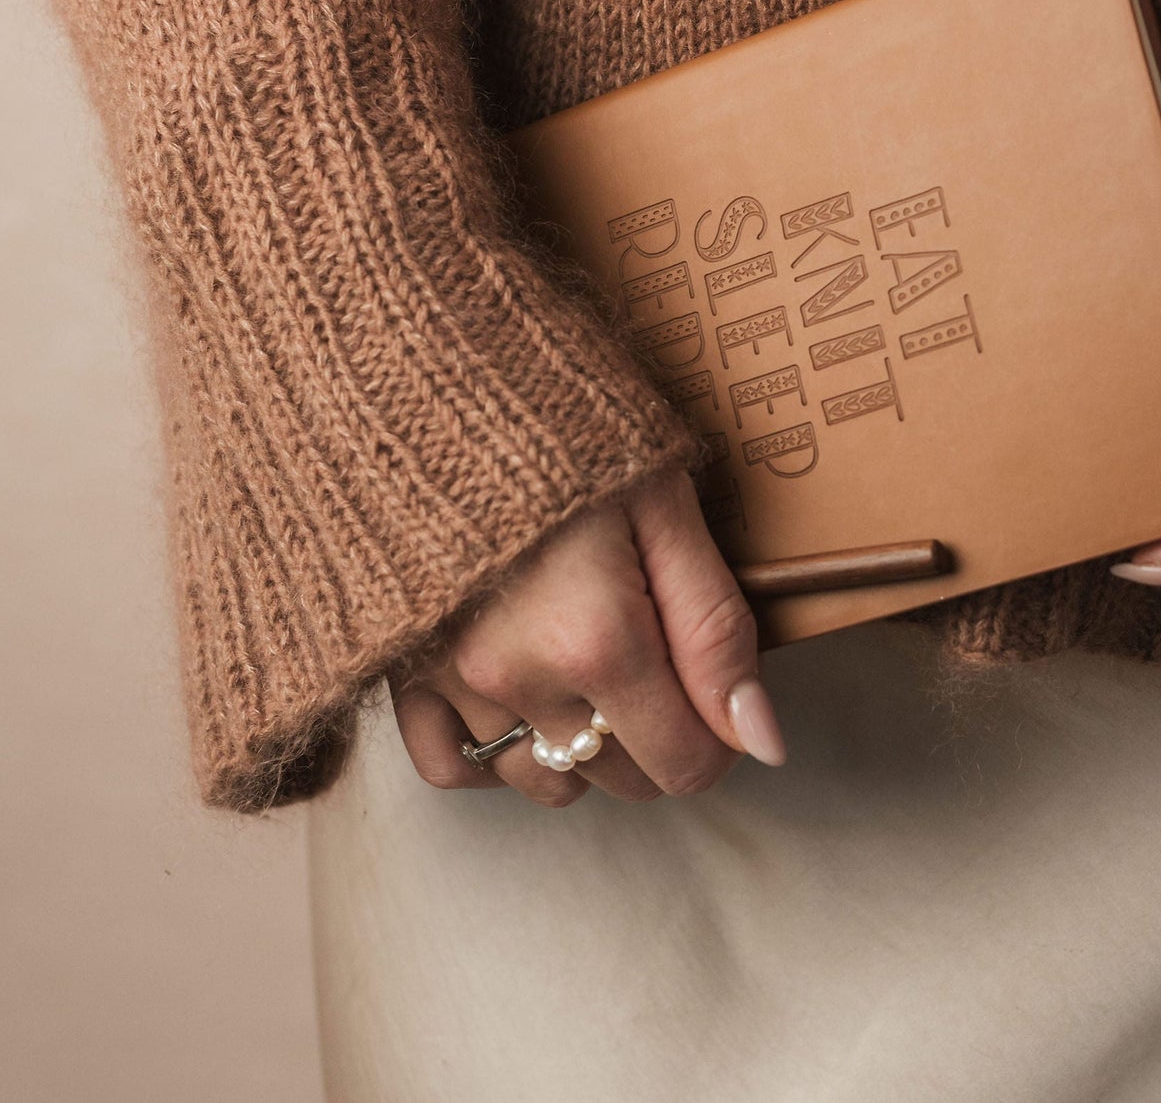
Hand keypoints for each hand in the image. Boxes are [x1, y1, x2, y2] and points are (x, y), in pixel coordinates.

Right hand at [386, 463, 786, 805]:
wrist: (431, 379)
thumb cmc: (561, 426)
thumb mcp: (665, 505)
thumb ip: (715, 630)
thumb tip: (761, 741)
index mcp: (595, 642)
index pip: (686, 762)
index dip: (720, 734)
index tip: (713, 682)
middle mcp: (517, 681)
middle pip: (621, 778)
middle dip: (656, 735)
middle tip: (653, 649)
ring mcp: (450, 682)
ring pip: (543, 780)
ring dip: (583, 747)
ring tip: (587, 669)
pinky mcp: (399, 669)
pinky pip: (451, 767)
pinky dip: (492, 754)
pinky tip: (520, 706)